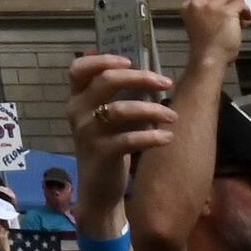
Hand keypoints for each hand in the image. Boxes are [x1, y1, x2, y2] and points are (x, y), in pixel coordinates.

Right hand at [66, 52, 176, 220]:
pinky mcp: (102, 154)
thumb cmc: (105, 147)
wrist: (97, 190)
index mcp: (76, 99)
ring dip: (152, 109)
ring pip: (121, 110)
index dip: (102, 60)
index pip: (78, 69)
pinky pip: (129, 139)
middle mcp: (77, 112)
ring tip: (173, 115)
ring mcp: (88, 133)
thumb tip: (125, 64)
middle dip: (139, 78)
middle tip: (165, 82)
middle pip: (106, 82)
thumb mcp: (101, 117)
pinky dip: (151, 136)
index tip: (129, 60)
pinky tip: (167, 137)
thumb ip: (109, 94)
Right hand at [180, 0, 248, 70]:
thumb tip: (229, 4)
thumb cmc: (206, 46)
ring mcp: (212, 6)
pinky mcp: (226, 12)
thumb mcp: (200, 23)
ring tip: (243, 16)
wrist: (209, 58)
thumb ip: (209, 11)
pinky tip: (246, 20)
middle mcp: (199, 2)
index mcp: (190, 5)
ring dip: (240, 3)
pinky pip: (240, 4)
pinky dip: (246, 11)